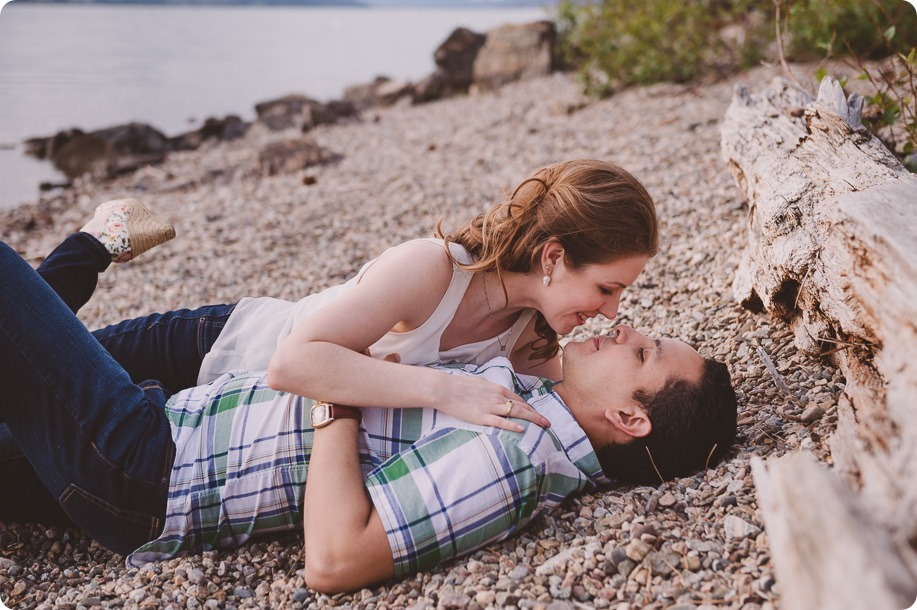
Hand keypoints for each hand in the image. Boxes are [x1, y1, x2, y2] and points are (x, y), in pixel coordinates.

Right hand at [433, 374, 550, 432]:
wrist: (445, 389)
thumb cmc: (460, 385)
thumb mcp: (480, 383)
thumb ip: (490, 390)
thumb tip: (496, 393)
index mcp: (497, 389)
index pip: (519, 399)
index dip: (530, 408)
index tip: (537, 414)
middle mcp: (498, 397)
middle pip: (522, 407)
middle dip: (537, 416)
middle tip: (548, 423)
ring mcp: (490, 407)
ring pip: (516, 413)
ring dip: (532, 420)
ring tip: (543, 427)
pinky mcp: (482, 417)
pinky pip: (500, 422)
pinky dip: (512, 425)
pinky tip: (522, 429)